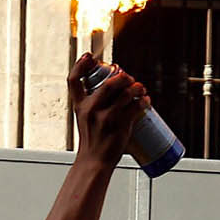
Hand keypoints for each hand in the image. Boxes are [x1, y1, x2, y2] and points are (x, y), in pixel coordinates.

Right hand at [67, 53, 148, 168]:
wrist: (94, 162)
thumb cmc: (92, 142)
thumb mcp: (85, 119)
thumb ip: (94, 104)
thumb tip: (113, 88)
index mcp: (79, 106)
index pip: (74, 80)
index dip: (80, 64)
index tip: (89, 57)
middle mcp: (91, 109)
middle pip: (108, 82)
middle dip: (123, 76)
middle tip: (129, 79)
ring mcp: (105, 117)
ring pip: (126, 93)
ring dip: (137, 87)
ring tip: (141, 89)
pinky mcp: (120, 125)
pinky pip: (136, 107)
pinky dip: (144, 101)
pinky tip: (146, 100)